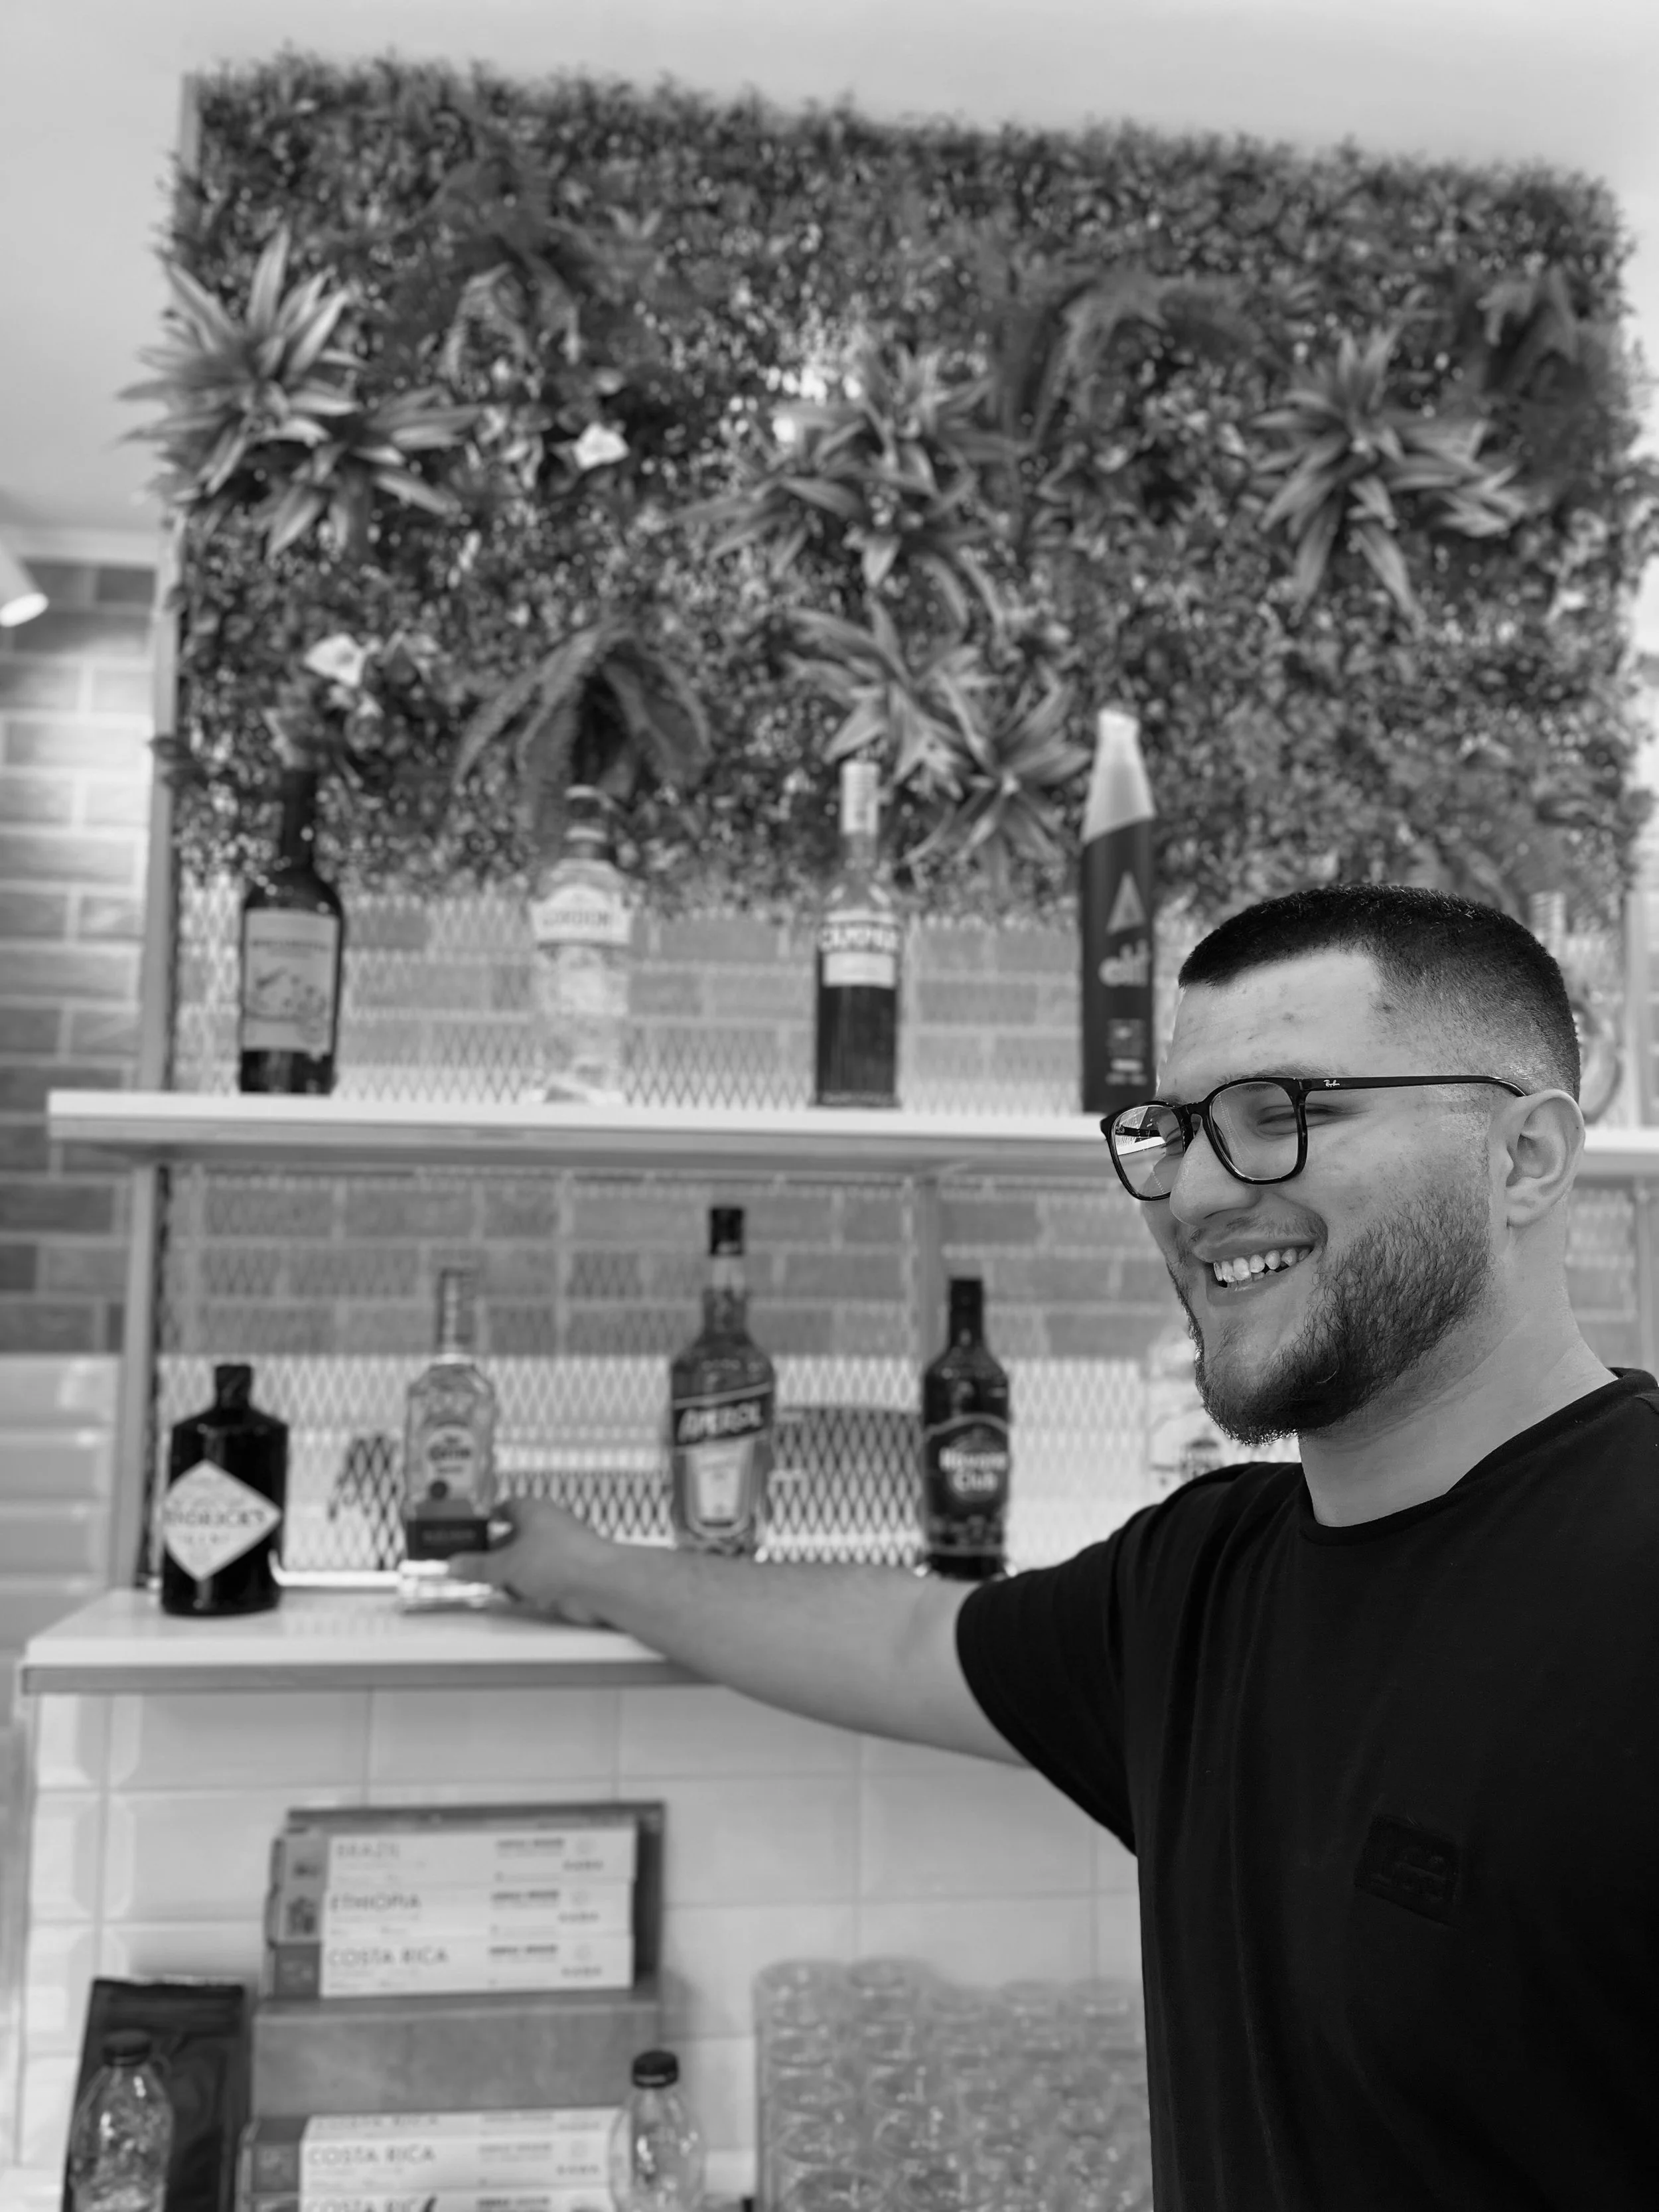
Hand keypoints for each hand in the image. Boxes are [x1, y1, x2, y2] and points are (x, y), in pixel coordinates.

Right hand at [447, 1498, 615, 1623]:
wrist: (598, 1584)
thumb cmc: (553, 1560)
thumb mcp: (506, 1565)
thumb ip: (478, 1567)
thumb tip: (452, 1565)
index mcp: (533, 1511)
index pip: (507, 1507)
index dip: (489, 1517)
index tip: (471, 1528)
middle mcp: (547, 1527)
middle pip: (514, 1536)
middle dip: (494, 1552)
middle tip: (468, 1565)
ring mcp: (559, 1551)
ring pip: (526, 1560)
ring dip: (509, 1573)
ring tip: (484, 1584)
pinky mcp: (567, 1574)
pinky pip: (539, 1578)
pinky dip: (525, 1586)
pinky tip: (512, 1597)